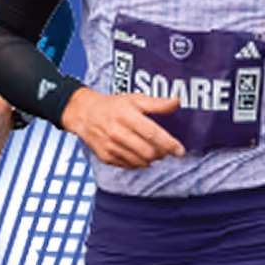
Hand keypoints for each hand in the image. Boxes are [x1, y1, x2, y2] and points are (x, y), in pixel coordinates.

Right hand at [62, 87, 184, 167]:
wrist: (85, 114)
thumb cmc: (113, 106)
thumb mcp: (134, 99)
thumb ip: (157, 103)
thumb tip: (177, 101)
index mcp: (126, 116)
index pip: (152, 134)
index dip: (169, 144)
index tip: (180, 150)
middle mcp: (117, 133)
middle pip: (148, 152)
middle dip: (162, 153)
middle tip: (166, 150)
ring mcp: (111, 147)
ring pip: (140, 162)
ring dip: (152, 159)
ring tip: (154, 151)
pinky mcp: (106, 157)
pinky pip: (129, 165)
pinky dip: (139, 162)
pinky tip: (139, 154)